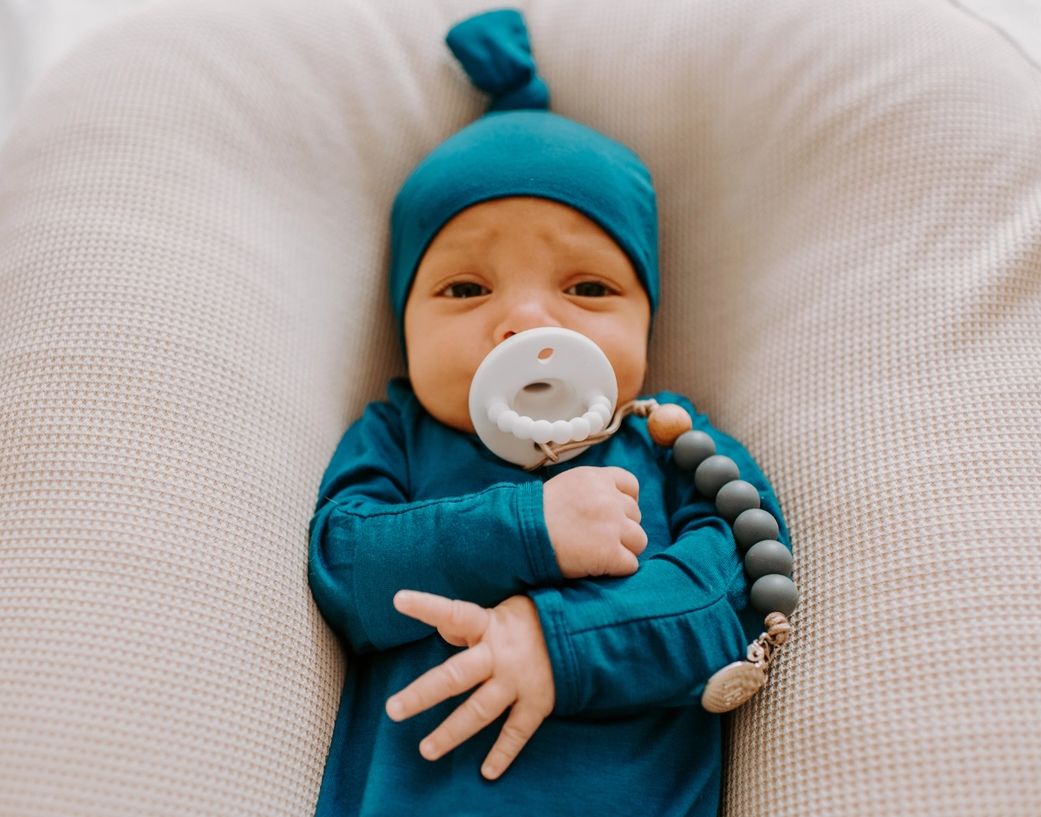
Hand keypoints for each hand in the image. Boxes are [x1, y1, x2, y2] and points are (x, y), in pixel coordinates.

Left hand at [385, 590, 554, 779]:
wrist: (584, 632)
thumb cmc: (533, 619)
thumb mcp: (504, 610)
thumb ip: (471, 623)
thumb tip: (442, 629)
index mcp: (490, 626)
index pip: (454, 614)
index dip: (427, 607)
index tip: (398, 600)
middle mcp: (500, 656)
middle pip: (456, 676)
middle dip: (423, 694)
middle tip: (393, 709)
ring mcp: (518, 682)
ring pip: (479, 711)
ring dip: (451, 732)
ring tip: (426, 750)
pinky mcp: (537, 703)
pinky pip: (517, 732)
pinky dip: (503, 753)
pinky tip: (487, 771)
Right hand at [542, 465, 647, 577]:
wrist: (521, 534)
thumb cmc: (538, 513)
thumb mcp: (568, 485)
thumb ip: (593, 489)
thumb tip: (613, 501)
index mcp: (598, 478)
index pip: (631, 485)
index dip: (625, 501)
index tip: (613, 513)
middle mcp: (610, 499)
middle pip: (636, 515)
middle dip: (622, 527)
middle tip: (598, 537)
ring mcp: (613, 526)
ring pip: (639, 540)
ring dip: (625, 549)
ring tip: (600, 553)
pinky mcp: (611, 553)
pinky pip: (631, 564)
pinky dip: (618, 568)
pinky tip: (599, 566)